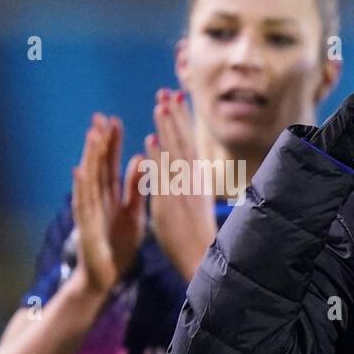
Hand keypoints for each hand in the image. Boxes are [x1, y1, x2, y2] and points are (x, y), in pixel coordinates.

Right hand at [71, 114, 146, 297]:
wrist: (105, 274)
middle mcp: (98, 199)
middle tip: (100, 117)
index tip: (115, 120)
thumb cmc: (119, 243)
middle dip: (99, 142)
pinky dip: (81, 187)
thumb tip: (140, 159)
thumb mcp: (133, 212)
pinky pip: (84, 204)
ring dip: (90, 157)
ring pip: (90, 180)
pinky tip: (79, 170)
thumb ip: (135, 187)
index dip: (113, 143)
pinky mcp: (86, 225)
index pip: (111, 163)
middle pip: (98, 166)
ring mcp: (90, 211)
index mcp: (111, 195)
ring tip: (92, 134)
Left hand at [146, 88, 216, 282]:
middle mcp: (192, 182)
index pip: (188, 145)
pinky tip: (150, 139)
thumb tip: (183, 168)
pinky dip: (157, 157)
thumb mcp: (193, 206)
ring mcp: (183, 191)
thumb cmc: (197, 239)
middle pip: (183, 143)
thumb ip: (186, 185)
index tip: (176, 101)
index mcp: (197, 181)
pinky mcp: (173, 203)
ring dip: (167, 129)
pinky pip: (164, 175)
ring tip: (159, 105)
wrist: (203, 261)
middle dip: (175, 117)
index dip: (181, 122)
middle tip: (167, 92)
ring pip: (174, 153)